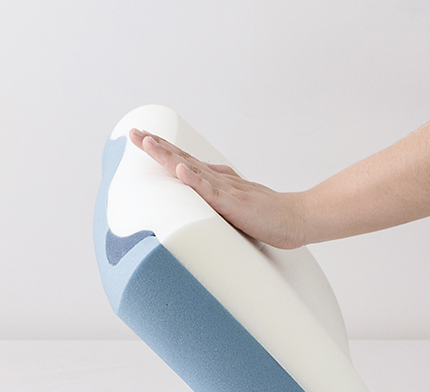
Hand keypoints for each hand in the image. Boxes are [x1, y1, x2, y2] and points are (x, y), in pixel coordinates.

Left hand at [129, 128, 306, 248]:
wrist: (295, 218)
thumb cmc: (266, 214)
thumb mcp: (232, 203)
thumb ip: (214, 195)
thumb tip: (194, 184)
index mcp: (216, 180)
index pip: (184, 160)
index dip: (163, 149)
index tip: (142, 137)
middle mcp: (218, 179)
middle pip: (182, 158)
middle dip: (156, 146)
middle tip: (134, 133)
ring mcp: (226, 189)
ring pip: (192, 169)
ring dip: (168, 156)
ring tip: (148, 142)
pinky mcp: (235, 204)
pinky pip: (211, 191)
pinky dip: (195, 180)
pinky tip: (180, 170)